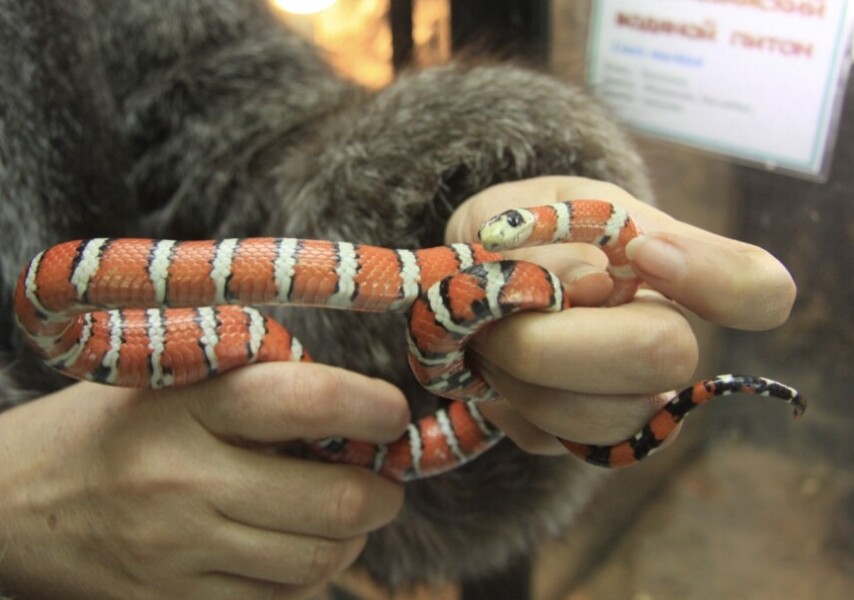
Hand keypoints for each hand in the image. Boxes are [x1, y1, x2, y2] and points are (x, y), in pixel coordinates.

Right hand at [0, 363, 408, 598]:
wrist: (10, 503)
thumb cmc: (105, 428)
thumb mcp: (170, 380)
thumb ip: (254, 383)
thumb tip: (352, 409)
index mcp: (186, 407)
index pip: (306, 400)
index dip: (371, 407)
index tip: (392, 413)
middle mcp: (183, 482)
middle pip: (333, 501)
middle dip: (382, 492)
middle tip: (383, 479)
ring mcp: (177, 555)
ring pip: (316, 562)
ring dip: (352, 538)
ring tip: (343, 513)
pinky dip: (307, 576)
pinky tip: (294, 547)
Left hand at [445, 176, 795, 454]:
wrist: (473, 280)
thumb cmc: (512, 232)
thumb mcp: (522, 210)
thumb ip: (553, 237)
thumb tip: (591, 288)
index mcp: (668, 263)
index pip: (758, 289)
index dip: (715, 279)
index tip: (640, 251)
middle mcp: (663, 338)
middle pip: (664, 357)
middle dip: (553, 339)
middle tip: (496, 313)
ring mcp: (632, 398)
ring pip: (602, 416)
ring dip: (519, 374)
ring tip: (487, 334)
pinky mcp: (584, 440)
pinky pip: (548, 438)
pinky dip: (502, 400)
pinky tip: (491, 367)